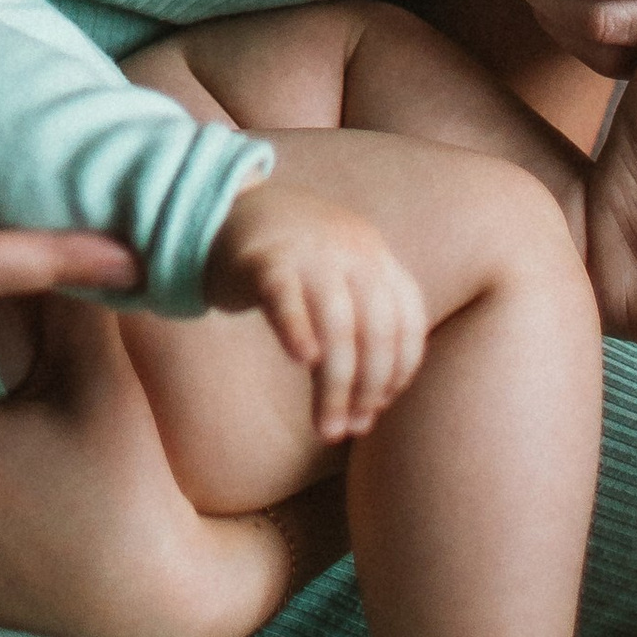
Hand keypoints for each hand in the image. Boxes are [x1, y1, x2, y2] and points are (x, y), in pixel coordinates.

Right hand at [202, 178, 426, 439]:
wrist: (228, 208)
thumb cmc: (289, 261)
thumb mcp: (337, 276)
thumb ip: (360, 323)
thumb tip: (369, 411)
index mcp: (375, 256)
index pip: (408, 321)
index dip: (400, 370)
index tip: (378, 406)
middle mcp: (351, 250)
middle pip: (377, 329)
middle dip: (369, 388)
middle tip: (351, 428)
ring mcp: (309, 251)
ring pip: (337, 325)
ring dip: (337, 386)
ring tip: (327, 428)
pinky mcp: (263, 259)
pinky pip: (285, 298)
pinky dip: (297, 329)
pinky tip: (302, 360)